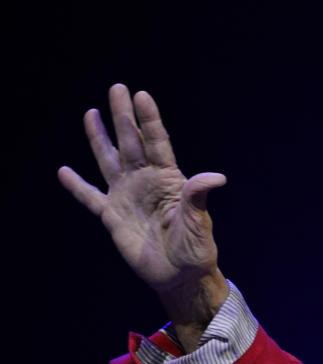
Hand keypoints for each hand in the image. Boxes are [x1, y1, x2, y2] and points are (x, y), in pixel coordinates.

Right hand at [59, 84, 228, 348]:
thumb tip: (216, 177)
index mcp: (169, 180)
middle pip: (132, 142)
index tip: (142, 95)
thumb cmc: (196, 248)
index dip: (149, 120)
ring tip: (90, 113)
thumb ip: (199, 197)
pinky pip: (90, 198)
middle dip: (123, 116)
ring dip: (100, 138)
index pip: (157, 143)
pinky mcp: (112, 216)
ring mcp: (127, 196)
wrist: (180, 275)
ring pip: (110, 161)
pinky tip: (64, 171)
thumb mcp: (199, 222)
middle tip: (117, 88)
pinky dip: (77, 186)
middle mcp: (146, 182)